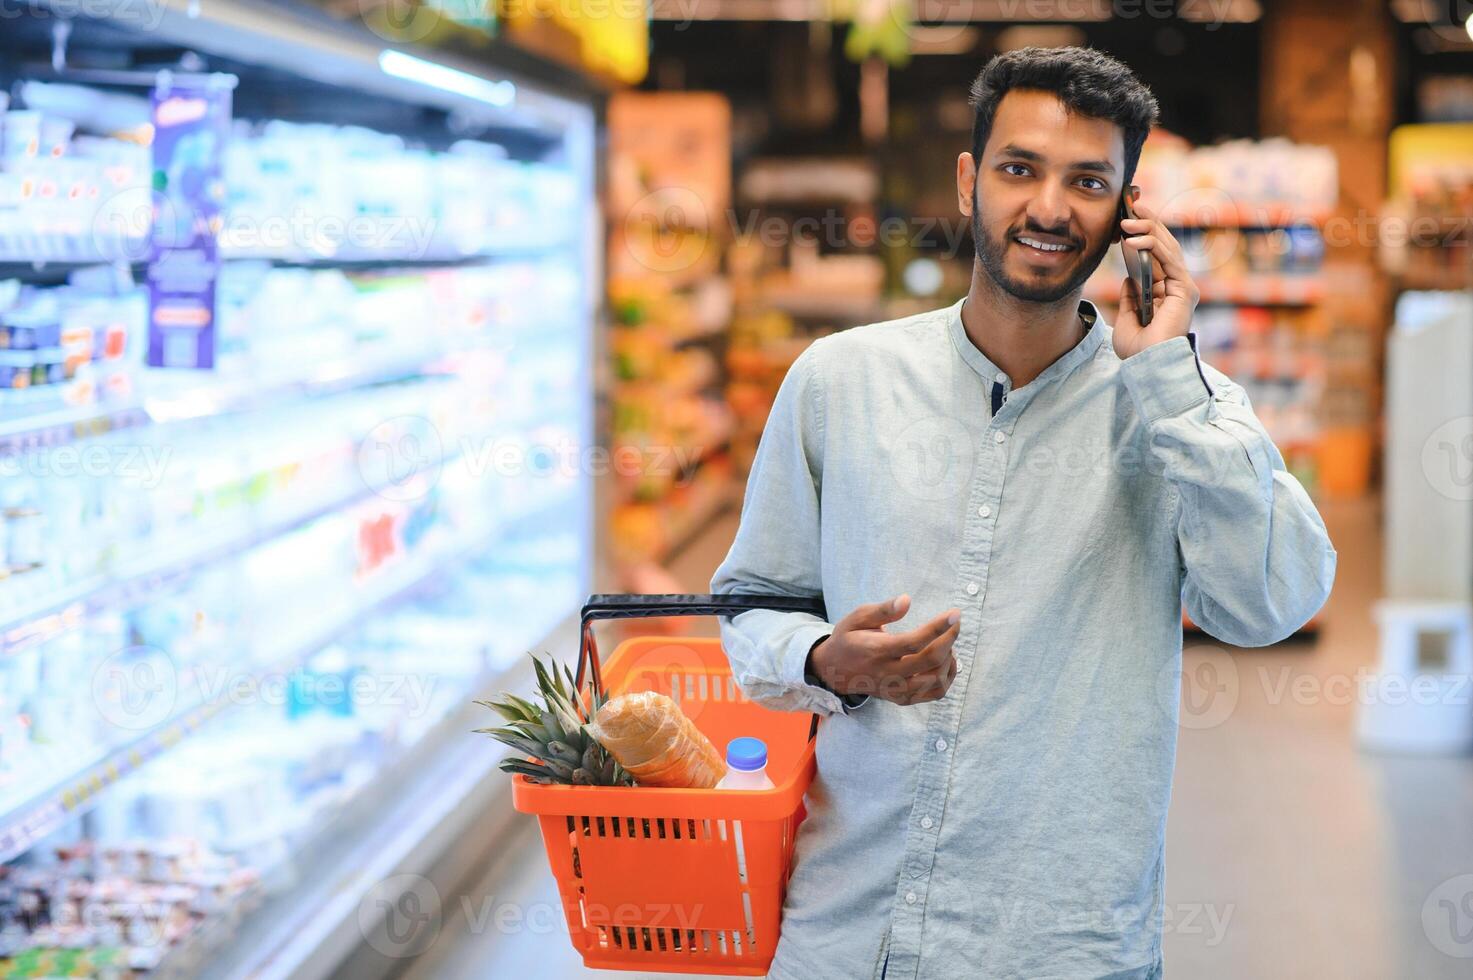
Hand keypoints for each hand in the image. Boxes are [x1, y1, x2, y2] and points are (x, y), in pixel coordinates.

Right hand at [809, 594, 960, 704]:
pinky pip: (934, 693)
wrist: (834, 672)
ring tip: (947, 642)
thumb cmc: (848, 639)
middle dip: (950, 639)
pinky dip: (947, 677)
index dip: (938, 628)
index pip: (914, 641)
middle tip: (954, 623)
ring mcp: (896, 689)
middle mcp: (888, 674)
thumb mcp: (856, 618)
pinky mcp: (902, 698)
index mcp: (877, 651)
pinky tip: (947, 661)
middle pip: (930, 660)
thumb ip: (882, 610)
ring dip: (949, 659)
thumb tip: (907, 600)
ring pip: (936, 680)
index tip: (955, 614)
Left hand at [1114, 199, 1199, 358]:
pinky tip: (1136, 238)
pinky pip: (1169, 260)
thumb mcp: (1127, 318)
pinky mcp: (1184, 290)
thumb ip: (1130, 297)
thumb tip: (1128, 278)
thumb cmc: (1137, 350)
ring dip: (1148, 230)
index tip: (1127, 218)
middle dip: (1148, 223)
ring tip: (1128, 219)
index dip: (1144, 235)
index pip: (1155, 256)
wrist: (1147, 366)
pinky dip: (1153, 246)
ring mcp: (1182, 287)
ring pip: (1167, 249)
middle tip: (1131, 206)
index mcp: (1164, 293)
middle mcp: (1176, 287)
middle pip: (1163, 247)